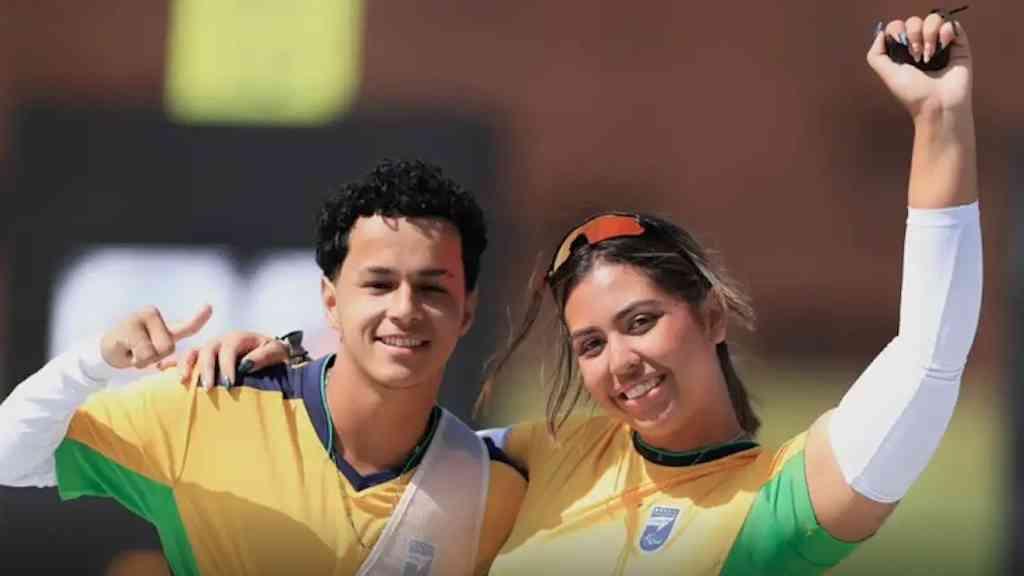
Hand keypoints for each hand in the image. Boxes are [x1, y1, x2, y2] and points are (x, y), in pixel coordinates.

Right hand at [100, 305, 211, 369]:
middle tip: (141, 352)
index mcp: (164, 323)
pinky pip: (141, 352)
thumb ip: (167, 349)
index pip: (186, 325)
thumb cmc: (134, 350)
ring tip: (133, 351)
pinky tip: (125, 350)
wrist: (106, 349)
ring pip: (154, 351)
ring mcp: (140, 318)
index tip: (209, 307)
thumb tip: (179, 358)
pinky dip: (134, 358)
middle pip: (168, 348)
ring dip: (142, 359)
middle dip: (155, 358)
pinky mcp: (129, 327)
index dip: (199, 318)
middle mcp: (153, 314)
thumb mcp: (155, 349)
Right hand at [163, 331, 289, 388]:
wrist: (270, 353)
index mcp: (237, 337)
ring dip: (186, 366)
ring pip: (193, 353)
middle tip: (208, 388)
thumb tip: (246, 364)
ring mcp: (209, 349)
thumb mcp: (276, 351)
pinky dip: (172, 363)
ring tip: (182, 381)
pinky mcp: (202, 358)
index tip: (229, 384)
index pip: (228, 349)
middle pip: (208, 351)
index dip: (227, 366)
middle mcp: (220, 341)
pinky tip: (160, 369)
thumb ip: (264, 356)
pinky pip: (185, 359)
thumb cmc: (273, 353)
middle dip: (206, 370)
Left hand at [868, 15, 970, 120]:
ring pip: (933, 19)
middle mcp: (921, 45)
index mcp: (903, 51)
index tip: (901, 51)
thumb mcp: (887, 75)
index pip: (897, 27)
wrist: (938, 105)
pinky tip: (944, 46)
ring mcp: (940, 43)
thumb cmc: (913, 93)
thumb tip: (880, 34)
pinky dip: (946, 32)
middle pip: (913, 21)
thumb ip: (876, 55)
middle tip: (916, 57)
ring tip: (929, 56)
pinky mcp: (958, 44)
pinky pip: (952, 24)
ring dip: (928, 34)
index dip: (897, 33)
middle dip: (912, 35)